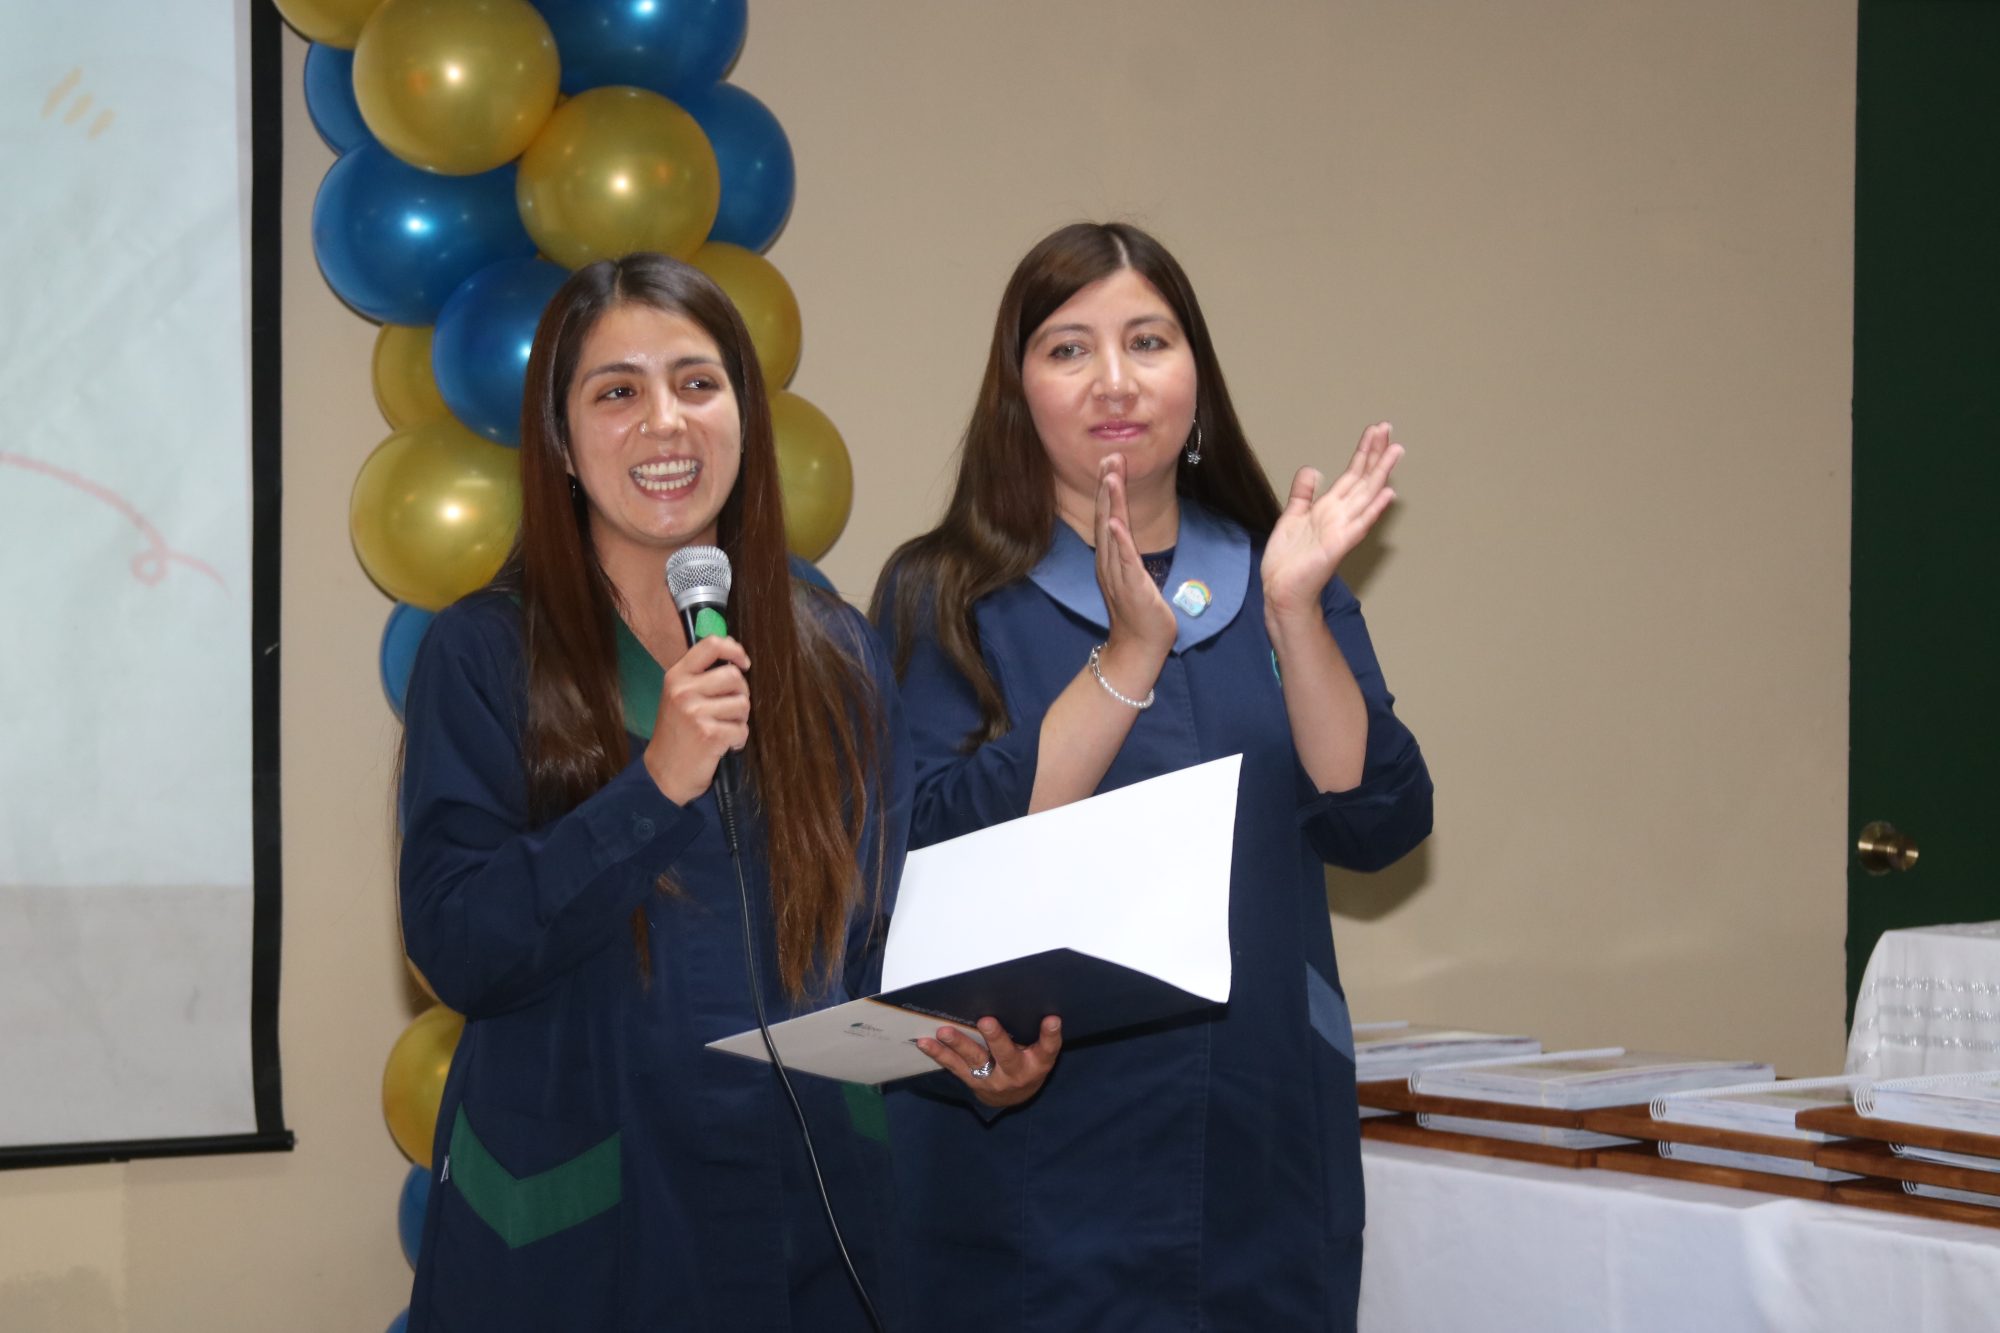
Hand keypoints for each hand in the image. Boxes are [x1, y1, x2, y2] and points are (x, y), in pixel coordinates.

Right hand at [644, 634, 750, 804]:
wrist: (663, 773)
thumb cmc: (677, 733)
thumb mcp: (679, 697)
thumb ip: (701, 676)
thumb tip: (734, 654)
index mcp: (676, 676)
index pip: (711, 645)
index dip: (734, 650)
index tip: (743, 663)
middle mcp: (683, 690)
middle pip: (734, 676)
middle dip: (740, 694)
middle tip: (730, 711)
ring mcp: (695, 712)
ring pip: (742, 704)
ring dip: (740, 720)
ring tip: (724, 729)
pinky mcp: (709, 734)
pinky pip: (742, 730)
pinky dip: (738, 740)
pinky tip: (723, 745)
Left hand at [917, 1015, 1061, 1109]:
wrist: (1013, 1099)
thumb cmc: (1028, 1064)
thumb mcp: (1039, 1052)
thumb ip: (1037, 1034)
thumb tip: (1032, 1003)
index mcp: (1038, 1063)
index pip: (1048, 1048)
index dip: (1050, 1035)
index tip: (1052, 1019)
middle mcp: (1015, 1073)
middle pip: (1006, 1055)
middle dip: (995, 1038)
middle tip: (986, 1021)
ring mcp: (992, 1079)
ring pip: (975, 1060)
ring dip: (958, 1044)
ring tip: (944, 1032)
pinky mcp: (972, 1081)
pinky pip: (954, 1067)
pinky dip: (939, 1054)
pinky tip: (924, 1042)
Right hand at [1094, 454, 1175, 692]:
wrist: (1137, 647)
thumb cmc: (1139, 612)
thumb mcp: (1133, 574)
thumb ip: (1129, 551)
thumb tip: (1129, 530)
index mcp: (1111, 557)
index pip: (1107, 515)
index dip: (1108, 488)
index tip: (1111, 461)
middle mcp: (1109, 561)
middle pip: (1105, 516)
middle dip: (1108, 486)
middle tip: (1109, 457)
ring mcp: (1118, 573)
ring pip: (1112, 531)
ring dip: (1111, 503)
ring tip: (1111, 476)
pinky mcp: (1132, 586)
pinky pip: (1124, 559)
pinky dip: (1119, 539)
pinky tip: (1115, 520)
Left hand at [1261, 422, 1402, 621]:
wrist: (1281, 589)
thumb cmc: (1288, 560)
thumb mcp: (1291, 516)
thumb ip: (1303, 493)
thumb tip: (1312, 469)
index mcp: (1329, 508)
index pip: (1352, 474)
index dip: (1364, 452)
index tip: (1375, 431)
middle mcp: (1340, 515)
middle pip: (1363, 478)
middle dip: (1375, 453)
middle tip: (1388, 428)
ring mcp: (1341, 529)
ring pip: (1366, 496)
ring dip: (1381, 473)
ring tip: (1396, 450)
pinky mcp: (1338, 545)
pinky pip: (1359, 524)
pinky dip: (1374, 509)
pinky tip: (1387, 493)